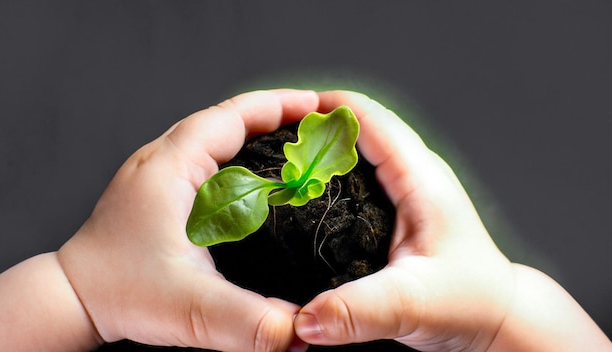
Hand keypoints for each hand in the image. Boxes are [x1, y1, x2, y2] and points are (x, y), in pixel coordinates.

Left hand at [57, 89, 318, 351]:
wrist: (72, 297)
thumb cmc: (118, 293)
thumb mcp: (189, 310)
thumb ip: (248, 321)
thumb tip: (301, 330)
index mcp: (171, 168)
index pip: (233, 116)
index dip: (281, 106)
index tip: (319, 107)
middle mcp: (163, 159)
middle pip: (229, 118)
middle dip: (278, 115)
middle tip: (319, 125)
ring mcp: (158, 172)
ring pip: (217, 134)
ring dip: (259, 132)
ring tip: (297, 142)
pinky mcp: (159, 189)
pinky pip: (207, 156)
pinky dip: (240, 154)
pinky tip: (259, 176)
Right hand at [293, 91, 610, 350]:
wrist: (498, 318)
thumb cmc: (468, 305)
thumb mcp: (411, 306)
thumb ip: (357, 311)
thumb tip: (302, 319)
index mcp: (420, 180)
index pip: (367, 118)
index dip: (322, 109)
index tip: (278, 118)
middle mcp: (417, 173)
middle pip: (360, 124)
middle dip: (316, 124)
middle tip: (271, 142)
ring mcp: (413, 187)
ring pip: (363, 145)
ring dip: (326, 145)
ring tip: (283, 160)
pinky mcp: (405, 205)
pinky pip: (365, 171)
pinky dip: (336, 170)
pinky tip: (312, 192)